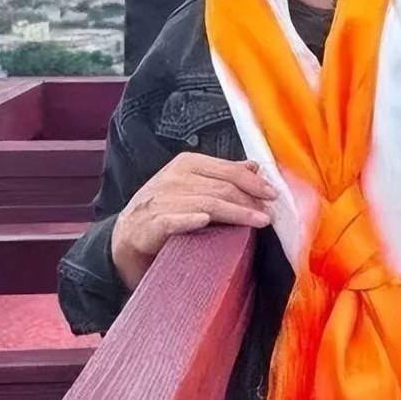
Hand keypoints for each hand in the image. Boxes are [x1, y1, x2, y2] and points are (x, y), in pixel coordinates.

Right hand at [110, 153, 277, 290]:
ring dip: (235, 213)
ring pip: (205, 203)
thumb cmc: (168, 209)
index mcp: (187, 164)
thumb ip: (223, 175)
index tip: (273, 195)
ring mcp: (159, 201)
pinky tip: (204, 221)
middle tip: (269, 214)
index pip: (228, 170)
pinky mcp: (147, 225)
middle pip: (221, 188)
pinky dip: (188, 220)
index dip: (254, 182)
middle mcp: (173, 178)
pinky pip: (171, 220)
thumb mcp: (196, 186)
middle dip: (250, 201)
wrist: (127, 235)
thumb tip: (254, 166)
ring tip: (257, 222)